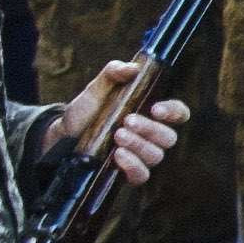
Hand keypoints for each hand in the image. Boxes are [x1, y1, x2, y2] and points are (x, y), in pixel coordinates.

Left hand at [49, 58, 187, 184]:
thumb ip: (113, 73)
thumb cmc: (87, 110)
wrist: (65, 135)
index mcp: (150, 113)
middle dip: (150, 129)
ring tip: (117, 135)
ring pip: (156, 155)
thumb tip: (133, 68)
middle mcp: (151, 136)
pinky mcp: (130, 172)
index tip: (155, 109)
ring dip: (138, 145)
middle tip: (127, 121)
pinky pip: (142, 175)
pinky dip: (133, 165)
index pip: (179, 113)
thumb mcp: (97, 88)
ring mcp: (142, 155)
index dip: (174, 112)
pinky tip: (118, 155)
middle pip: (169, 137)